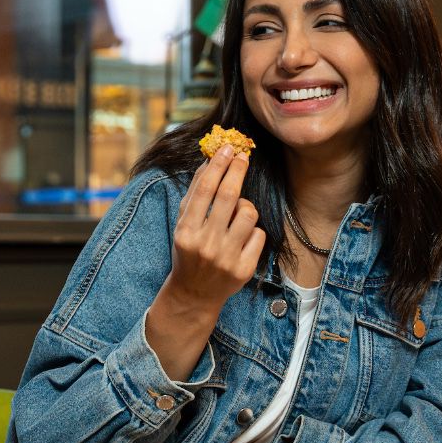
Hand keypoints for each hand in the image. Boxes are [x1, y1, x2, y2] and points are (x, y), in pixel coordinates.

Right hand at [166, 146, 266, 313]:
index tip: (227, 148)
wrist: (194, 294)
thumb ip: (194, 195)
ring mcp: (226, 258)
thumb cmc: (189, 252)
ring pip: (248, 213)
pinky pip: (258, 235)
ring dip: (245, 206)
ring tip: (237, 213)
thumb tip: (210, 162)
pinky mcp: (244, 269)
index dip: (218, 165)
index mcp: (186, 232)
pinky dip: (252, 231)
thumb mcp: (183, 224)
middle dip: (237, 170)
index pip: (205, 190)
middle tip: (242, 156)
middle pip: (229, 196)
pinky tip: (241, 238)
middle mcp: (206, 244)